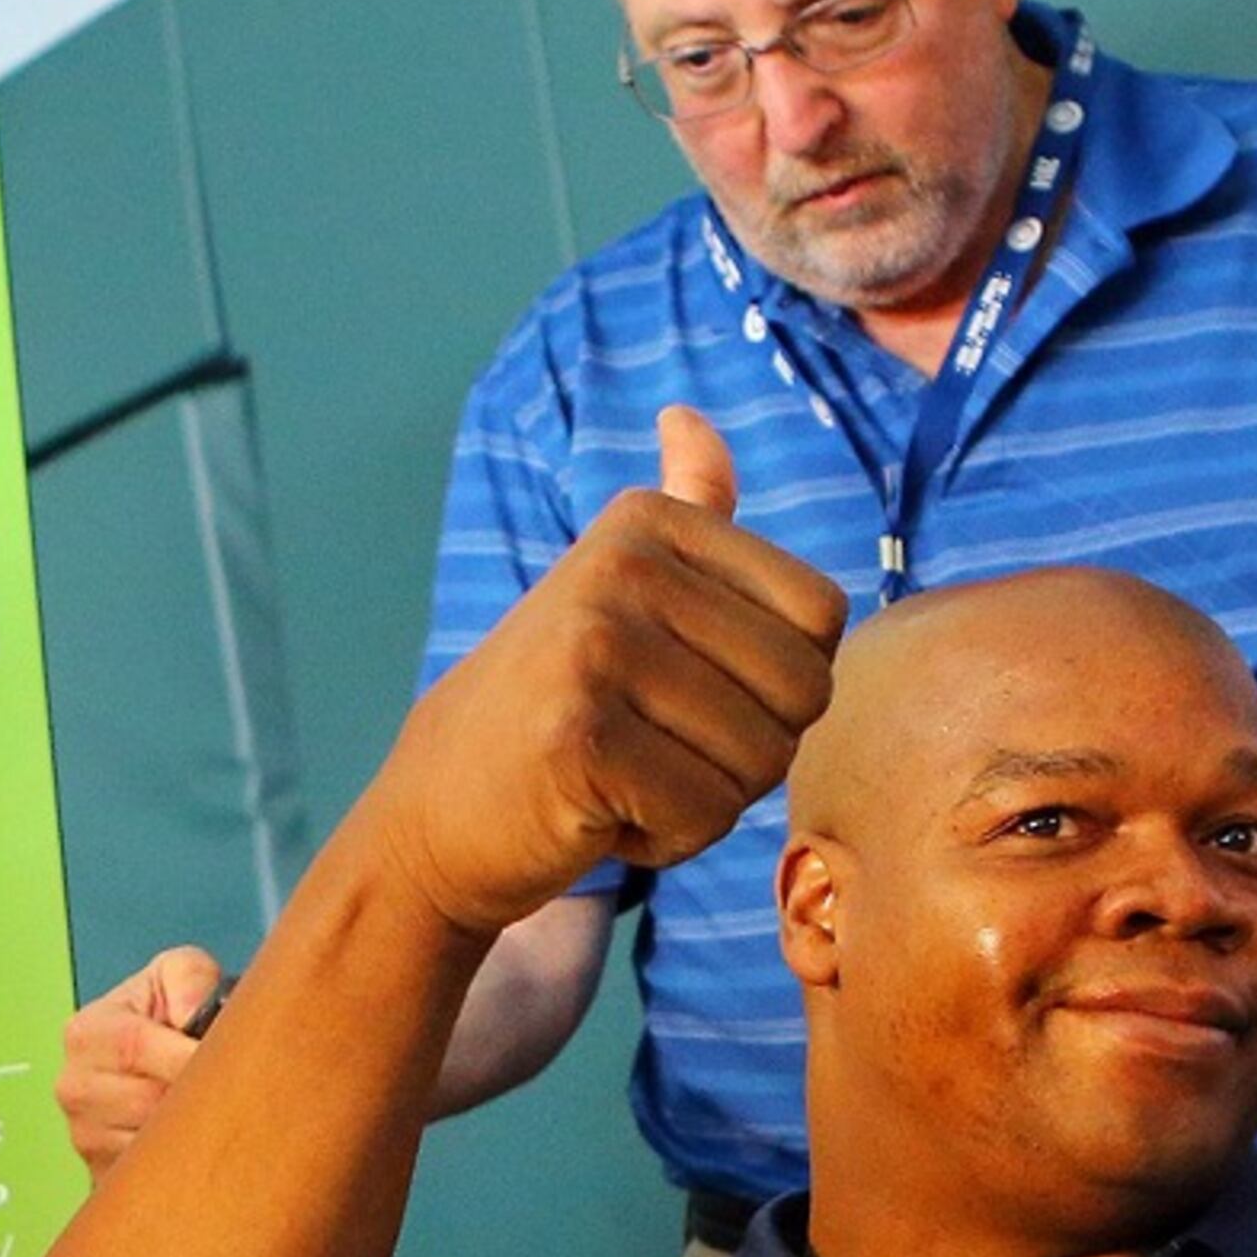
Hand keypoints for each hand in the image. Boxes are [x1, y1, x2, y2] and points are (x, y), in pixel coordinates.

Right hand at [55, 946, 223, 1181]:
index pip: (137, 1047)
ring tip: (217, 1110)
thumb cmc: (168, 1013)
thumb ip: (190, 976)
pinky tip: (197, 1136)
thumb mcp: (178, 972)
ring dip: (193, 1131)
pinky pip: (150, 1173)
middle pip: (149, 1102)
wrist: (150, 1056)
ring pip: (153, 1143)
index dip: (190, 1055)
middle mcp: (75, 1086)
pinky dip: (181, 1159)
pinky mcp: (101, 1171)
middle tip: (235, 1088)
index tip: (230, 1059)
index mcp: (87, 1032)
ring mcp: (85, 1134)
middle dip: (198, 1097)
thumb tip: (190, 1016)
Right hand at [360, 408, 841, 942]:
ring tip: (622, 778)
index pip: (821, 617)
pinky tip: (597, 815)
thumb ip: (680, 509)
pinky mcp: (579, 738)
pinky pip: (704, 814)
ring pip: (760, 761)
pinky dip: (665, 839)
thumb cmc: (552, 708)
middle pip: (803, 691)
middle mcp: (622, 567)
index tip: (681, 689)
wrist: (434, 810)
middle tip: (653, 746)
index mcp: (649, 522)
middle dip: (747, 751)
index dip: (774, 685)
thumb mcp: (618, 590)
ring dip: (706, 799)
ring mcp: (595, 648)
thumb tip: (689, 417)